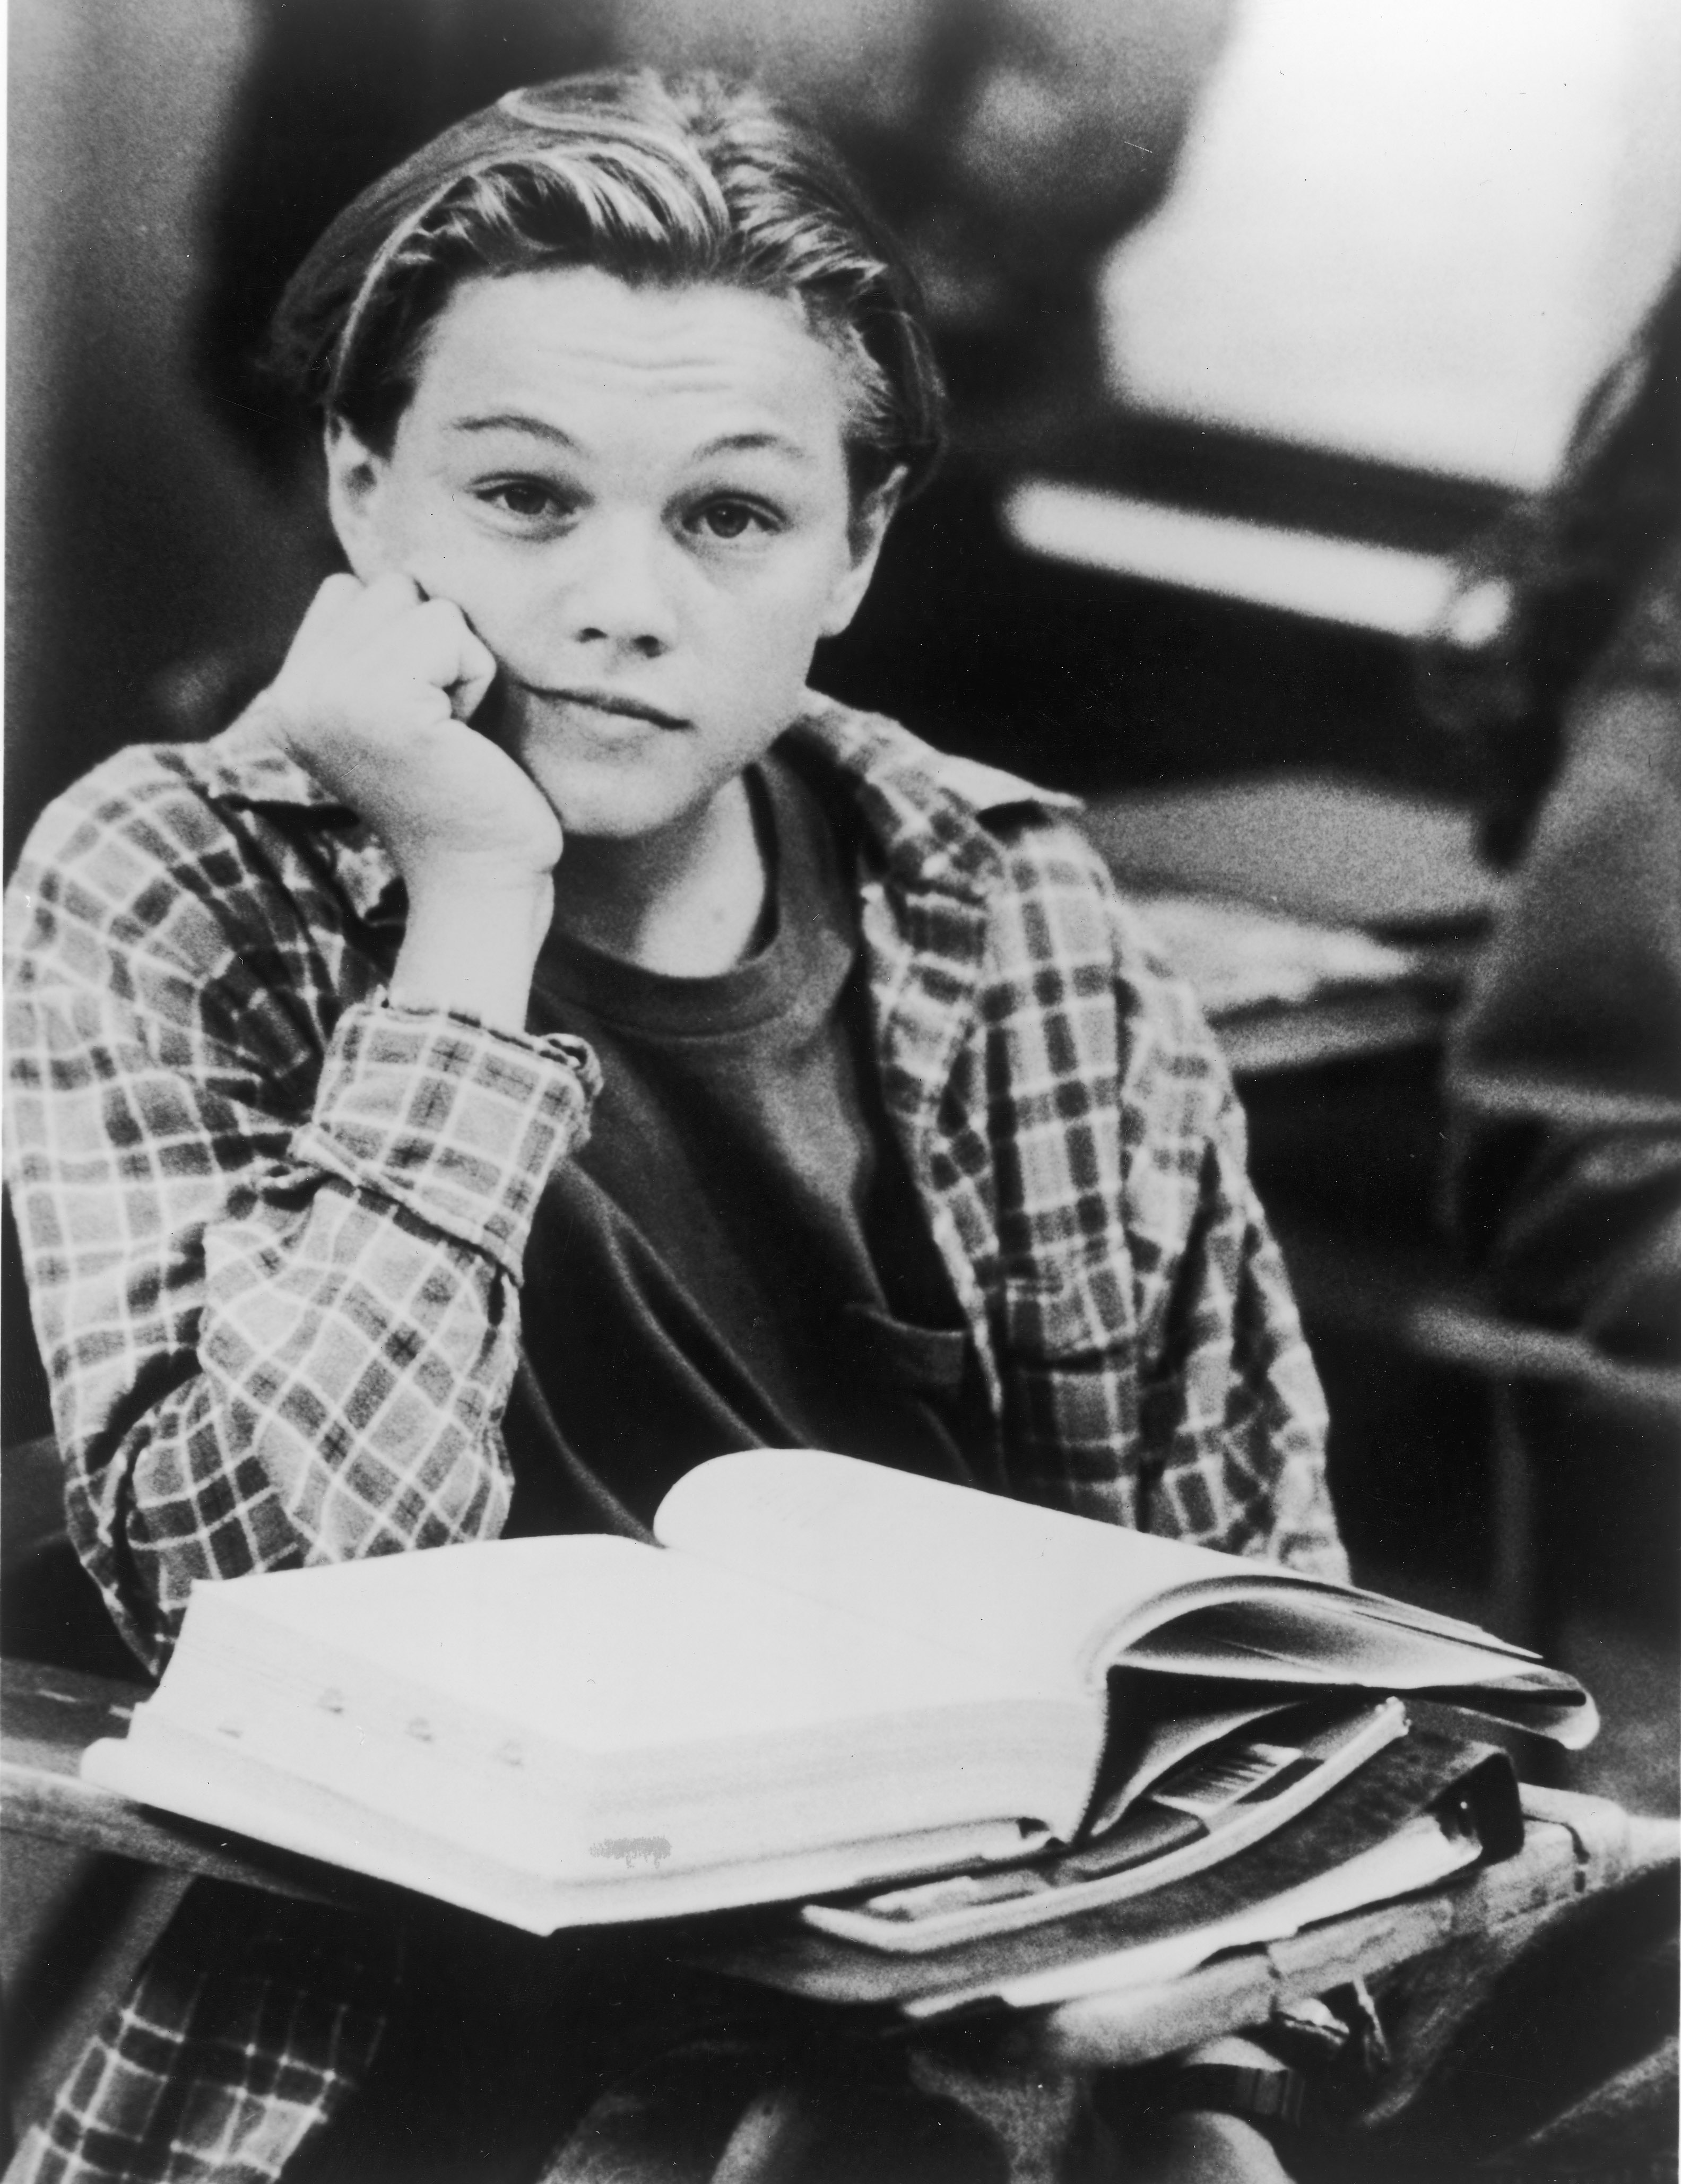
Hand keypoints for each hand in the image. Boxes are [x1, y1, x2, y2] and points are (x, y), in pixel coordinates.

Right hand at [251, 573, 560, 1029]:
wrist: (481, 882)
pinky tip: (463, 739)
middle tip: (439, 731)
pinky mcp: (381, 705)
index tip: (417, 721)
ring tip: (449, 734)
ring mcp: (329, 698)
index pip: (352, 590)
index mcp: (290, 696)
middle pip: (388, 587)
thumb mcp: (399, 708)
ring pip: (420, 602)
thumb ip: (374, 646)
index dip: (408, 644)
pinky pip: (452, 632)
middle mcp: (294, 695)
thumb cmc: (464, 796)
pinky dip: (476, 677)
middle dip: (434, 648)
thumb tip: (396, 575)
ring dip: (457, 663)